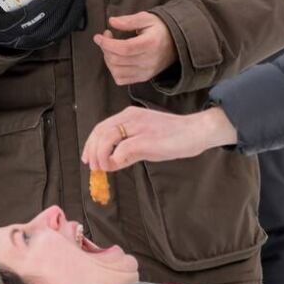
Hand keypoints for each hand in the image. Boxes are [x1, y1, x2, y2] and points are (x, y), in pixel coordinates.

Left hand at [83, 105, 237, 171]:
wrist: (196, 131)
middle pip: (100, 132)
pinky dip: (115, 159)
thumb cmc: (174, 137)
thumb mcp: (146, 142)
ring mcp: (139, 126)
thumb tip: (110, 163)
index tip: (88, 159)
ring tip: (104, 168)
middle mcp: (131, 117)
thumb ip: (128, 151)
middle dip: (92, 151)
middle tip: (94, 167)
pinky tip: (120, 165)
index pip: (101, 127)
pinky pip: (122, 149)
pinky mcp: (146, 138)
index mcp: (130, 115)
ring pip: (106, 138)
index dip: (90, 144)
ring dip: (101, 156)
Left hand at [93, 12, 177, 84]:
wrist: (176, 44)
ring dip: (108, 59)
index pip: (124, 48)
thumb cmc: (159, 29)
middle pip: (118, 60)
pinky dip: (114, 70)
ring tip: (111, 48)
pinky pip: (121, 80)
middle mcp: (149, 61)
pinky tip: (116, 59)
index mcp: (150, 44)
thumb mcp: (147, 18)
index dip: (107, 44)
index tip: (98, 36)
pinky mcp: (143, 78)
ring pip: (117, 71)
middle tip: (106, 37)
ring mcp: (146, 72)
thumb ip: (129, 20)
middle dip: (105, 49)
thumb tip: (112, 21)